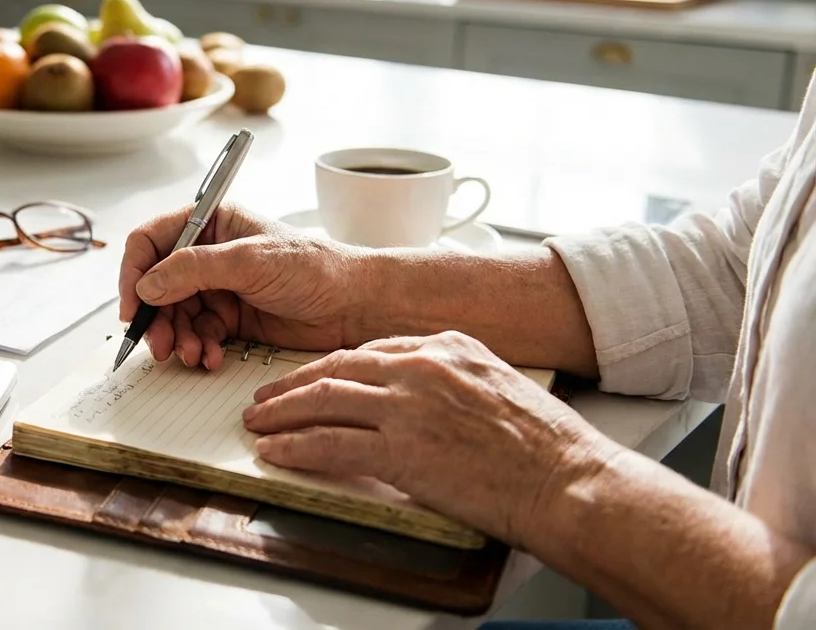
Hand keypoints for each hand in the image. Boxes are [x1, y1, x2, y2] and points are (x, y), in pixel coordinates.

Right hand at [119, 203, 362, 369]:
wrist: (354, 305)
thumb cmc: (315, 268)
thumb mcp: (249, 261)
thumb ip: (194, 269)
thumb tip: (148, 285)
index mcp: (211, 223)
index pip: (152, 241)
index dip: (136, 273)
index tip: (134, 306)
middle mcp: (209, 254)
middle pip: (158, 285)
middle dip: (156, 318)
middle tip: (159, 345)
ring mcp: (218, 287)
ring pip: (175, 315)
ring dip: (177, 338)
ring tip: (190, 355)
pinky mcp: (231, 318)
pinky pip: (198, 334)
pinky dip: (199, 349)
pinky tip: (210, 358)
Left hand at [242, 330, 616, 546]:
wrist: (566, 479)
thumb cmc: (546, 445)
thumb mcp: (499, 384)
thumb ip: (456, 378)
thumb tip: (427, 392)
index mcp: (447, 346)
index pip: (370, 350)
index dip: (331, 367)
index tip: (311, 378)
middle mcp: (421, 367)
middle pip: (336, 368)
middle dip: (293, 385)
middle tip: (267, 398)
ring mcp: (407, 406)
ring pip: (323, 400)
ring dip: (282, 413)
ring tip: (258, 423)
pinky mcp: (400, 450)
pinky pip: (329, 444)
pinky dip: (294, 447)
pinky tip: (275, 452)